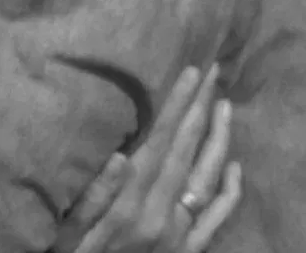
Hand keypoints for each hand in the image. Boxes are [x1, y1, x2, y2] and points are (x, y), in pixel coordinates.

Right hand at [55, 64, 241, 252]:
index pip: (161, 143)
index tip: (192, 73)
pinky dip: (231, 189)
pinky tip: (236, 166)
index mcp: (132, 206)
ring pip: (210, 178)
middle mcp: (164, 217)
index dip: (178, 106)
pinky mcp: (190, 252)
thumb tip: (121, 154)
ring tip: (226, 105)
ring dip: (221, 138)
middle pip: (189, 151)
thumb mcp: (69, 236)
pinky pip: (218, 216)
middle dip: (202, 108)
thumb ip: (94, 198)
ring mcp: (183, 236)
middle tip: (215, 72)